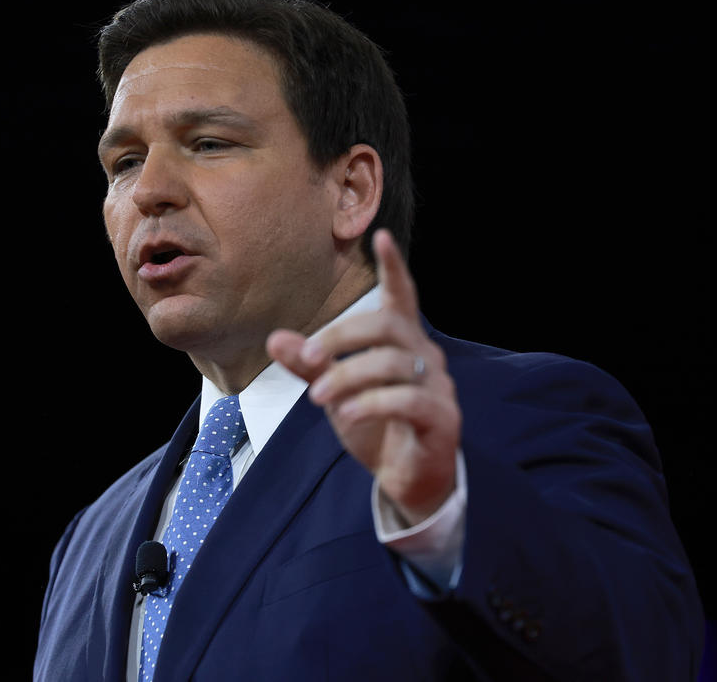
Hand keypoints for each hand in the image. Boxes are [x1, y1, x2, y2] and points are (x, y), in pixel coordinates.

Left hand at [266, 229, 460, 525]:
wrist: (407, 480)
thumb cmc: (375, 426)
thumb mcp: (335, 392)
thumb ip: (310, 365)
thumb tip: (275, 338)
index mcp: (401, 343)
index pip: (403, 297)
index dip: (394, 267)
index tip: (382, 236)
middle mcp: (425, 357)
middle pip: (387, 325)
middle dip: (342, 337)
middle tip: (309, 356)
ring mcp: (437, 387)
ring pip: (393, 364)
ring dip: (348, 375)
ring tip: (319, 396)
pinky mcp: (442, 418)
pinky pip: (408, 400)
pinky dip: (371, 403)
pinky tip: (346, 413)